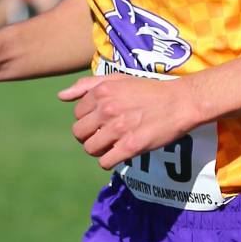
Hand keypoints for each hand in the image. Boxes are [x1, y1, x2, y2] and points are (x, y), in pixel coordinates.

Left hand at [57, 73, 197, 169]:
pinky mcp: (130, 146)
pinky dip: (109, 161)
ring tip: (112, 144)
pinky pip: (105, 162)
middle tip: (105, 135)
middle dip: (89, 136)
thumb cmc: (149, 91)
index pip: (77, 114)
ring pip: (90, 149)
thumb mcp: (119, 80)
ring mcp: (119, 128)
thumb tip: (60, 96)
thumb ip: (87, 85)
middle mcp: (107, 109)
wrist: (180, 102)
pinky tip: (120, 153)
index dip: (89, 119)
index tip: (103, 120)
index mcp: (102, 92)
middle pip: (79, 133)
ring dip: (99, 149)